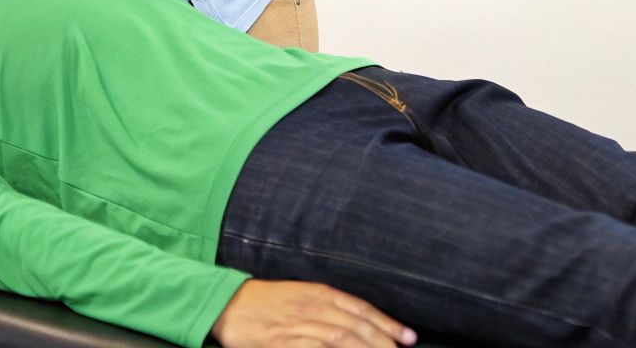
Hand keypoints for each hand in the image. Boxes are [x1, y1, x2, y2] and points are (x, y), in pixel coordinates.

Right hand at [210, 279, 415, 347]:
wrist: (227, 303)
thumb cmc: (266, 303)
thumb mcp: (301, 297)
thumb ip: (328, 308)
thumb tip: (358, 325)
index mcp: (319, 293)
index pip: (362, 309)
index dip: (388, 324)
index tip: (408, 338)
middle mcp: (312, 306)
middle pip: (357, 325)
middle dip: (384, 341)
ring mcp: (297, 324)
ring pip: (341, 337)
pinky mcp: (281, 341)